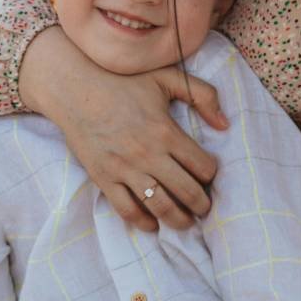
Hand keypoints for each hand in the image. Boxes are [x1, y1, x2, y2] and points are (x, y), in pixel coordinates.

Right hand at [19, 26, 228, 231]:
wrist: (75, 86)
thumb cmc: (123, 79)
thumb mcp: (167, 76)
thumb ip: (202, 95)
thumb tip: (225, 124)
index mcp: (166, 132)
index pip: (203, 167)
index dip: (212, 175)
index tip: (210, 176)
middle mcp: (148, 154)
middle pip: (187, 192)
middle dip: (202, 205)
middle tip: (205, 207)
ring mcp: (124, 169)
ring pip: (161, 207)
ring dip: (179, 220)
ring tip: (186, 221)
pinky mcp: (103, 178)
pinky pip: (127, 210)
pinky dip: (143, 222)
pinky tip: (153, 224)